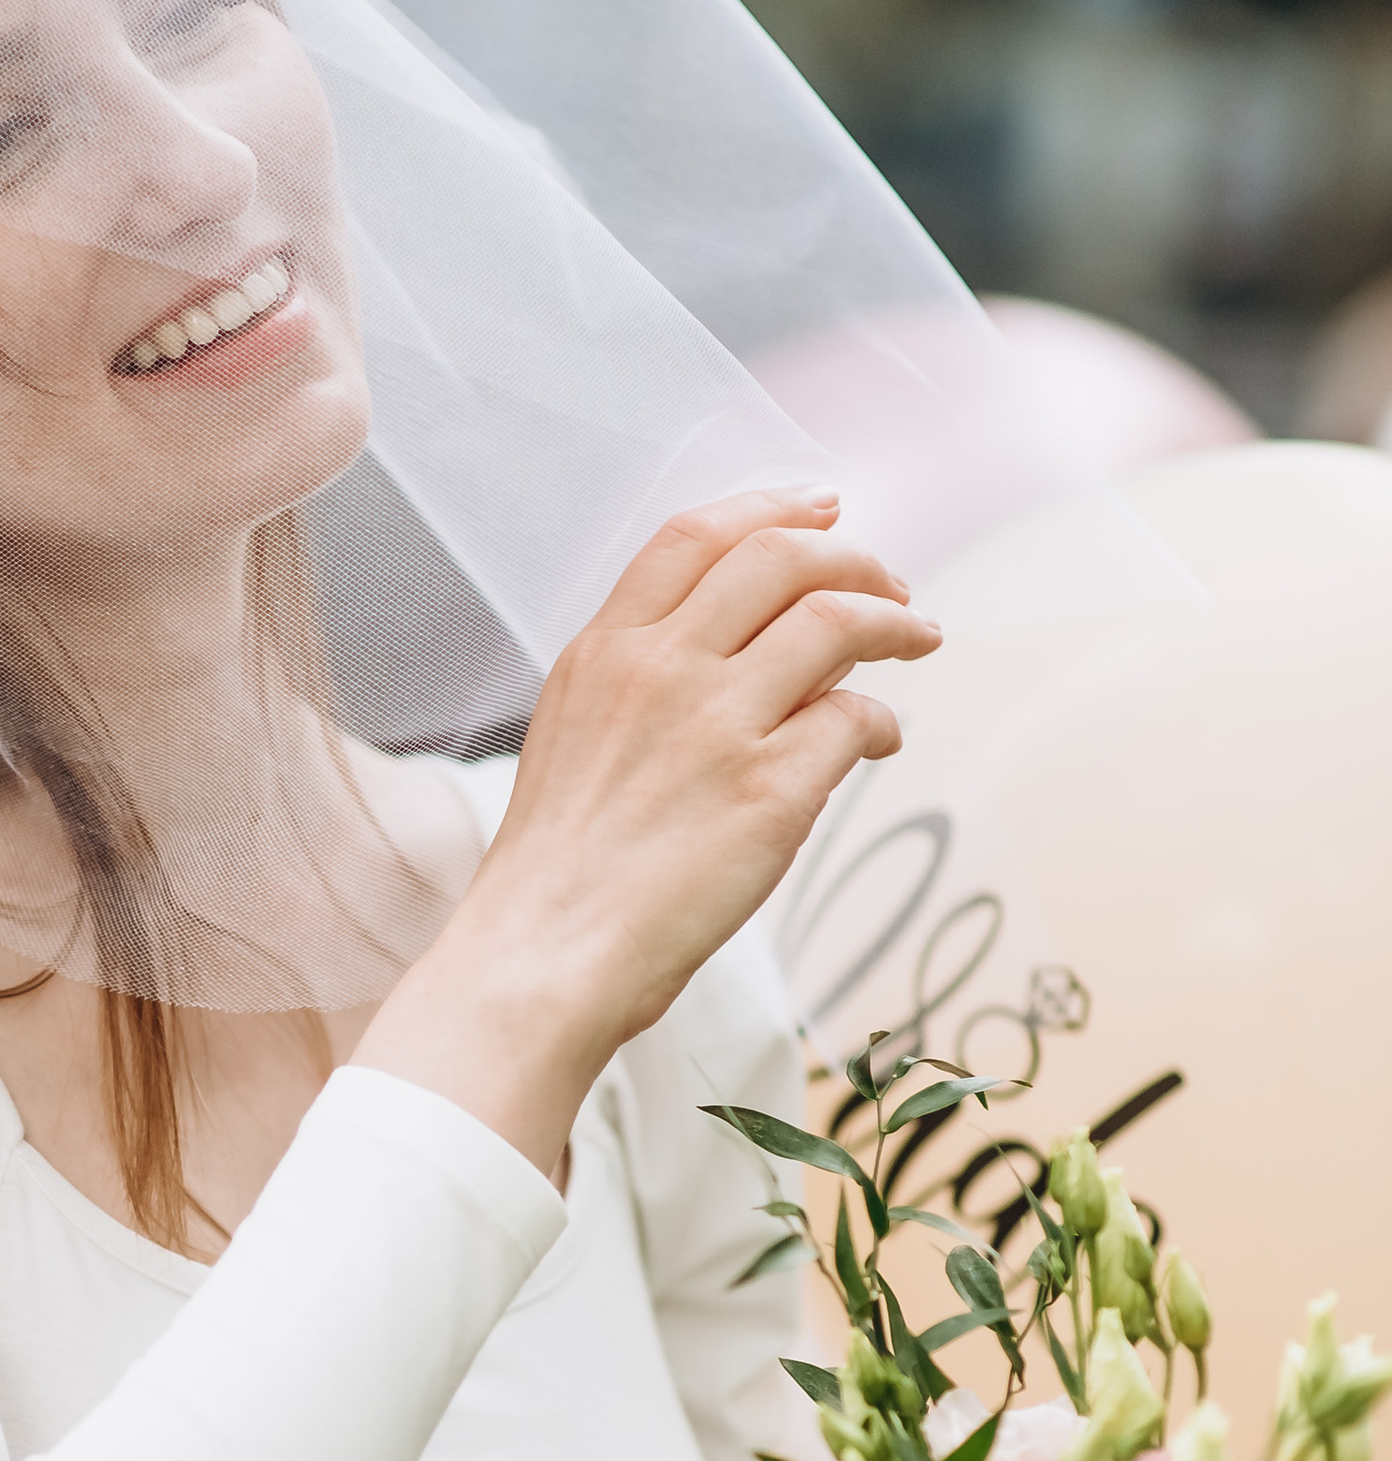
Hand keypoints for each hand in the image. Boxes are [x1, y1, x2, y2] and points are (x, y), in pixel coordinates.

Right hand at [355, 488, 939, 1178]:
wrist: (542, 956)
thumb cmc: (556, 872)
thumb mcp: (574, 738)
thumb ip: (642, 681)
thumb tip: (752, 652)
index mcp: (602, 651)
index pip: (695, 535)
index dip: (773, 504)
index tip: (822, 507)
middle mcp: (659, 669)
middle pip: (780, 557)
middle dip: (854, 556)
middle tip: (892, 583)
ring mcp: (715, 725)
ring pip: (836, 620)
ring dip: (895, 621)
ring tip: (918, 638)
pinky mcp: (769, 791)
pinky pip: (855, 719)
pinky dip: (881, 723)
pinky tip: (878, 744)